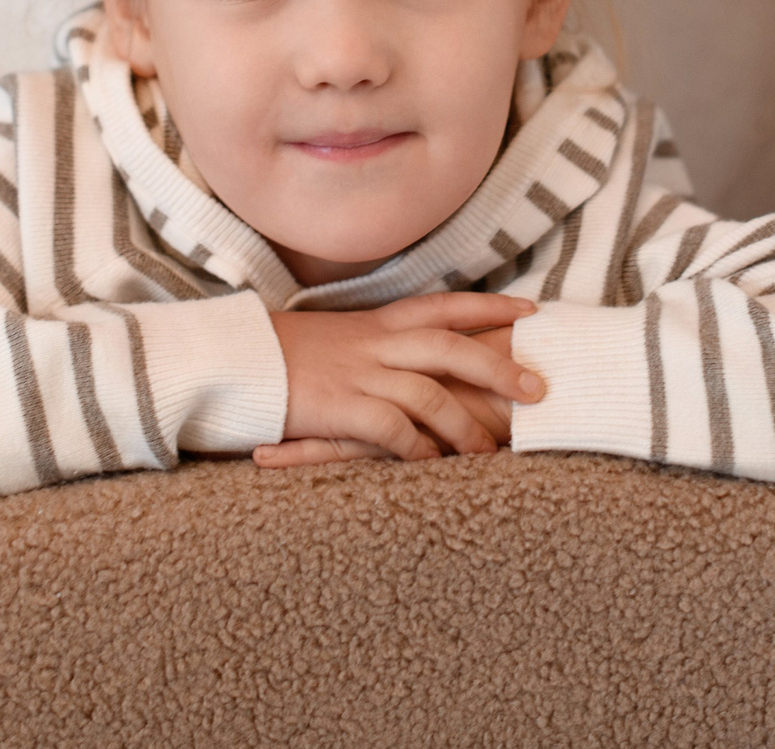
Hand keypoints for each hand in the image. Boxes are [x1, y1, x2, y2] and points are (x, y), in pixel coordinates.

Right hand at [257, 293, 543, 467]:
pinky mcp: (340, 408)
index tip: (532, 311)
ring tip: (490, 450)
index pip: (446, 306)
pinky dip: (418, 449)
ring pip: (430, 394)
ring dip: (465, 425)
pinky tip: (434, 467)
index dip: (491, 308)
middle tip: (538, 389)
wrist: (237, 360)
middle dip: (499, 367)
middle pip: (451, 348)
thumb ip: (380, 342)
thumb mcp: (341, 336)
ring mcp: (359, 374)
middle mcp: (376, 343)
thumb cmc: (287, 353)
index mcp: (379, 321)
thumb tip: (416, 353)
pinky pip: (392, 429)